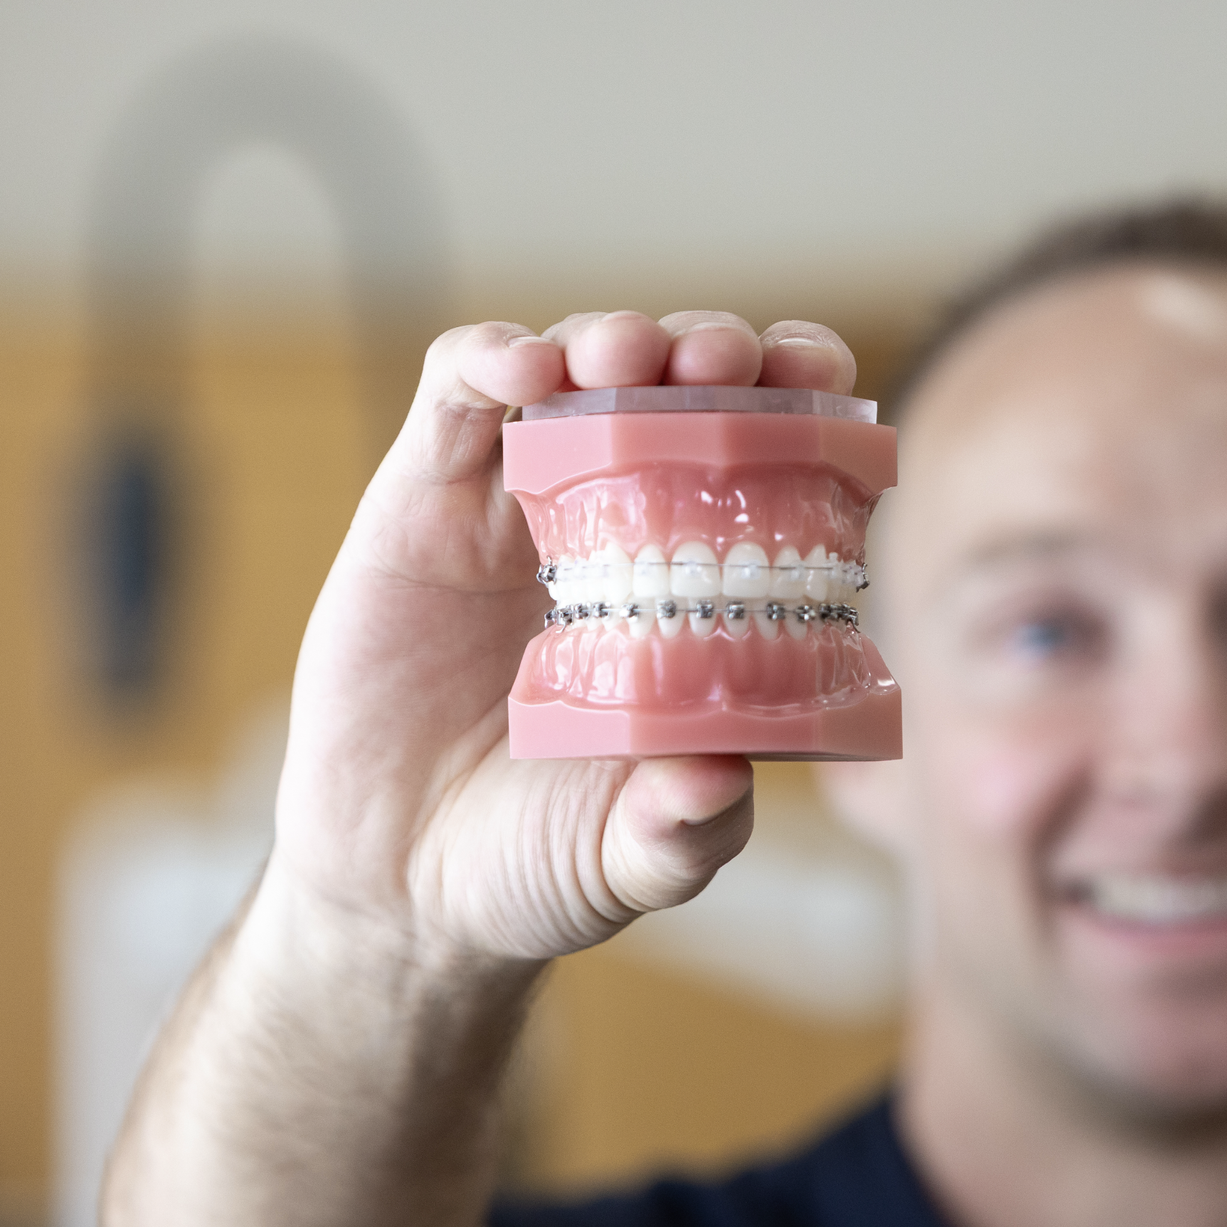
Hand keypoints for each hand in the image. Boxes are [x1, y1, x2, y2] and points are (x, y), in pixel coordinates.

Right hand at [257, 310, 858, 968]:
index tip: (830, 388)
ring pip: (576, 370)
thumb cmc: (536, 861)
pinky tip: (523, 368)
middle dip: (717, 352)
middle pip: (680, 393)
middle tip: (730, 363)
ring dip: (615, 337)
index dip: (802, 407)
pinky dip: (491, 357)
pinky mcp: (420, 502)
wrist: (396, 889)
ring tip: (631, 355)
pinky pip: (455, 394)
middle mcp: (618, 531)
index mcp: (695, 590)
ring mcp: (517, 507)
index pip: (767, 463)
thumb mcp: (631, 859)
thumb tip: (720, 782)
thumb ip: (684, 832)